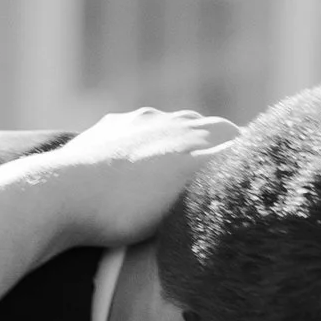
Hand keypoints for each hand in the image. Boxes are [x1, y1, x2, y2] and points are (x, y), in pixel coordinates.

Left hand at [35, 107, 241, 247]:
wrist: (60, 195)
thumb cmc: (128, 201)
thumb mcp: (189, 185)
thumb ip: (224, 163)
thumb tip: (261, 148)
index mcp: (190, 129)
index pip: (233, 136)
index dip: (244, 157)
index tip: (251, 178)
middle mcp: (162, 119)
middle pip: (200, 131)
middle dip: (212, 151)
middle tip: (218, 180)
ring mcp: (127, 127)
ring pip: (163, 133)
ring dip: (174, 150)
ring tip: (177, 176)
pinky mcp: (98, 140)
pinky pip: (127, 143)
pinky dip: (139, 155)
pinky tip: (133, 170)